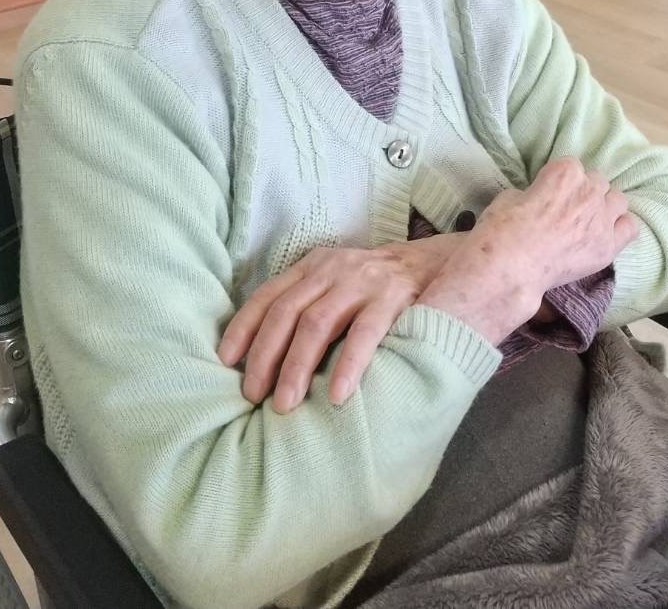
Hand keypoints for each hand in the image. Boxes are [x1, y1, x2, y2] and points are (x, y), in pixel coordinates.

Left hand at [217, 234, 460, 412]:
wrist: (442, 264)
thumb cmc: (378, 290)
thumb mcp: (337, 285)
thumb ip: (307, 307)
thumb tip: (263, 359)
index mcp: (313, 267)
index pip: (267, 296)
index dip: (243, 328)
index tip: (225, 362)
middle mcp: (333, 269)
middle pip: (286, 313)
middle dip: (264, 357)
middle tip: (253, 397)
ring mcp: (364, 281)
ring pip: (317, 323)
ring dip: (296, 367)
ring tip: (285, 404)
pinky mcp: (394, 297)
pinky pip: (365, 334)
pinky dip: (348, 366)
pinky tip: (338, 396)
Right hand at [478, 157, 637, 292]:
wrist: (511, 267)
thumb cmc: (502, 229)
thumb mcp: (511, 196)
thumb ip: (535, 192)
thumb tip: (539, 200)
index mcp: (565, 173)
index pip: (572, 166)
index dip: (560, 180)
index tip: (549, 193)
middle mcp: (590, 191)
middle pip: (597, 181)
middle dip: (584, 192)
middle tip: (567, 209)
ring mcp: (602, 220)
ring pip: (617, 200)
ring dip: (604, 206)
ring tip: (589, 220)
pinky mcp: (609, 247)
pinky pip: (630, 228)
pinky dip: (620, 228)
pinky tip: (606, 234)